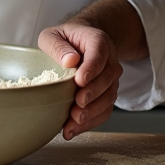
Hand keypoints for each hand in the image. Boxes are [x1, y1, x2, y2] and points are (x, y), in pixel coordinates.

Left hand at [38, 21, 123, 140]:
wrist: (82, 42)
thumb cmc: (65, 39)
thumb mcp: (53, 35)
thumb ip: (57, 45)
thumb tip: (69, 61)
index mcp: (97, 41)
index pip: (98, 54)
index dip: (91, 69)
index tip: (80, 81)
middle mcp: (109, 60)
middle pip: (107, 79)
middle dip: (92, 95)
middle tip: (77, 104)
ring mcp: (110, 79)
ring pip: (108, 98)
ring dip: (92, 113)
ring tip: (73, 122)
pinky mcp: (107, 94)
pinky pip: (105, 110)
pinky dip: (91, 122)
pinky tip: (74, 129)